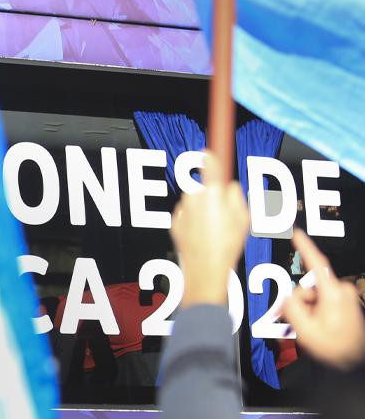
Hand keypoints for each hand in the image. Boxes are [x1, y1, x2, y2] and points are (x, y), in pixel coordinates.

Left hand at [170, 151, 249, 305]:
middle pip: (204, 187)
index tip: (208, 150)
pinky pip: (186, 215)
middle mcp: (194, 197)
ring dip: (202, 209)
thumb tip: (228, 186)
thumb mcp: (244, 217)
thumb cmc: (228, 245)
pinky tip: (202, 235)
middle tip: (224, 215)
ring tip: (214, 229)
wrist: (206, 269)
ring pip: (194, 201)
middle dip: (212, 195)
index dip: (211, 155)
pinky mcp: (174, 223)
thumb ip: (236, 196)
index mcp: (214, 192)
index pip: (211, 164)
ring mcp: (182, 210)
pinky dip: (193, 221)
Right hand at [281, 228, 364, 369]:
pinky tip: (314, 329)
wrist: (354, 362)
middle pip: (307, 288)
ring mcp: (344, 298)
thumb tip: (287, 297)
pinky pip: (320, 304)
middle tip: (297, 325)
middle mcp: (341, 291)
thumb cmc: (335, 348)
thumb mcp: (306, 330)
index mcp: (333, 293)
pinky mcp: (344, 305)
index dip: (304, 247)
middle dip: (298, 304)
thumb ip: (292, 309)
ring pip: (312, 298)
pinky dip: (313, 314)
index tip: (295, 232)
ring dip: (305, 312)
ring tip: (308, 331)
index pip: (316, 264)